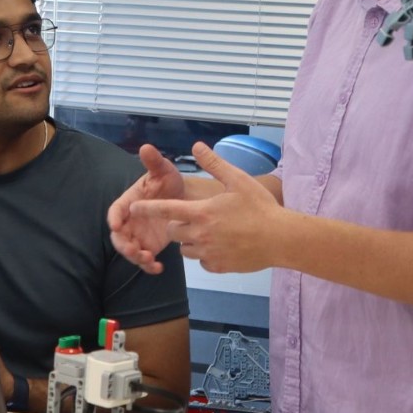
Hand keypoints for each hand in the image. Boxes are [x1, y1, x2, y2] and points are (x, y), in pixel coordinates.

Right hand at [108, 143, 184, 273]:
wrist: (185, 198)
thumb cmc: (169, 182)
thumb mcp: (164, 171)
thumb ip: (154, 162)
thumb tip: (146, 147)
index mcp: (129, 202)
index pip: (115, 211)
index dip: (115, 218)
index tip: (117, 225)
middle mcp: (130, 221)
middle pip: (119, 236)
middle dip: (123, 244)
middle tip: (133, 249)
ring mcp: (139, 236)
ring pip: (130, 250)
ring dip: (136, 257)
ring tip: (148, 259)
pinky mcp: (150, 246)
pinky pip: (145, 260)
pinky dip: (149, 266)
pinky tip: (159, 267)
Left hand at [129, 142, 283, 273]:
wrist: (280, 238)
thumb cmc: (260, 207)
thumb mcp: (238, 180)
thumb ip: (214, 164)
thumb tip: (197, 145)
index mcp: (201, 212)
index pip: (165, 210)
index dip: (147, 208)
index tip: (132, 208)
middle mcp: (199, 235)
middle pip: (173, 232)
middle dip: (178, 225)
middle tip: (197, 218)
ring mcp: (208, 253)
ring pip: (185, 249)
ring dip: (190, 241)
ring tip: (211, 232)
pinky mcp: (218, 267)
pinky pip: (202, 262)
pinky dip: (206, 255)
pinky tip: (221, 246)